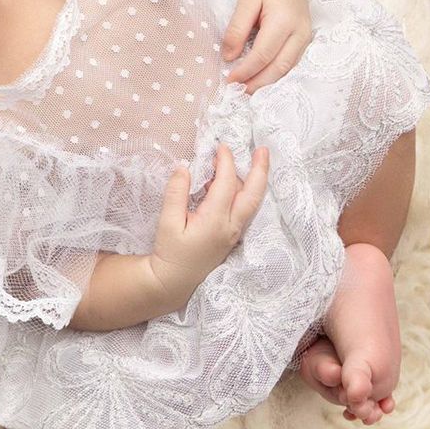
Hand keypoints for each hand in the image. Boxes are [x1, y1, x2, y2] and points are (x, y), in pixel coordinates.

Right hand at [150, 144, 269, 298]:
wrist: (175, 282)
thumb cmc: (170, 253)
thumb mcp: (167, 223)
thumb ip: (176, 193)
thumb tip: (184, 168)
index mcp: (215, 221)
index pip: (226, 184)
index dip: (225, 162)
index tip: (220, 146)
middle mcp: (231, 226)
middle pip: (254, 194)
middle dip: (260, 170)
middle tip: (262, 150)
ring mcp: (234, 232)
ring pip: (251, 202)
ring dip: (251, 180)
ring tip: (241, 161)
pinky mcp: (232, 236)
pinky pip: (243, 209)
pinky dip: (242, 192)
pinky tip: (228, 184)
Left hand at [221, 0, 312, 94]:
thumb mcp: (246, 0)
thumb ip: (237, 28)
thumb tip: (228, 57)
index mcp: (285, 20)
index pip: (263, 54)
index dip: (246, 70)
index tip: (229, 80)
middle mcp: (301, 31)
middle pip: (279, 67)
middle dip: (258, 83)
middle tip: (238, 92)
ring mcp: (306, 37)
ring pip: (288, 68)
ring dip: (268, 82)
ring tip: (247, 90)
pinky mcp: (305, 40)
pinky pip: (291, 63)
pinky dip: (276, 74)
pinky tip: (261, 79)